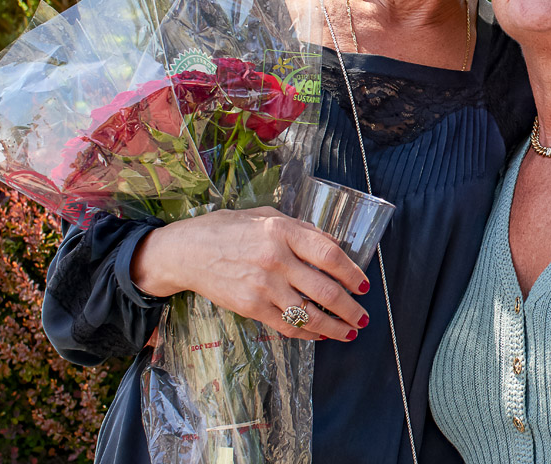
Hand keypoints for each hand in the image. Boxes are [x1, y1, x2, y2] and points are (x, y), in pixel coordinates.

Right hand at [132, 207, 369, 341]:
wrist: (186, 251)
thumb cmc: (228, 229)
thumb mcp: (267, 215)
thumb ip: (302, 230)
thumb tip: (335, 246)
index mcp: (282, 231)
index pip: (329, 254)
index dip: (352, 272)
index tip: (364, 284)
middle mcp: (275, 259)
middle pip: (325, 290)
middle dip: (350, 308)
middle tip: (363, 316)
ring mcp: (262, 286)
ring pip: (308, 314)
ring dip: (334, 327)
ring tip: (349, 331)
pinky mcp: (250, 307)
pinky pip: (286, 325)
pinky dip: (307, 333)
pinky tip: (319, 334)